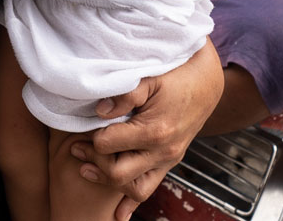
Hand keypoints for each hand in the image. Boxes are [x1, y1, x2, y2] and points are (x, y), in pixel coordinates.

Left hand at [71, 41, 222, 220]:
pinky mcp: (169, 162)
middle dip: (94, 161)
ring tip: (86, 167)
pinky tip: (117, 213)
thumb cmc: (176, 75)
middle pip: (118, 173)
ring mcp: (168, 160)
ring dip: (108, 180)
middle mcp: (163, 151)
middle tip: (76, 147)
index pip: (108, 145)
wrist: (206, 83)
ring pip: (134, 188)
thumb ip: (124, 95)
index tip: (83, 128)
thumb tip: (99, 111)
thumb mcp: (148, 78)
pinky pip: (150, 188)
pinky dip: (131, 202)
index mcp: (155, 131)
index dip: (92, 138)